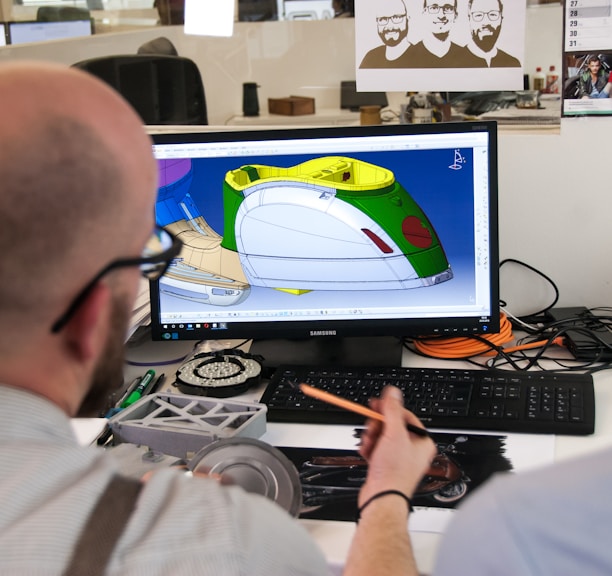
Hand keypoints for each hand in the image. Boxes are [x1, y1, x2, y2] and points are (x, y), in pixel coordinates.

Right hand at [358, 386, 435, 506]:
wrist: (381, 498)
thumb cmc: (394, 473)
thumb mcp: (394, 434)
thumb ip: (392, 410)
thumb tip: (393, 393)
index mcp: (422, 441)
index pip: (405, 415)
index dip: (389, 410)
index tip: (376, 405)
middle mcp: (413, 450)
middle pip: (391, 425)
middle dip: (377, 427)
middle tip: (371, 430)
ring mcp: (399, 458)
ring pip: (382, 437)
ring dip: (371, 438)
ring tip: (369, 445)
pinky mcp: (387, 465)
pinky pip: (377, 448)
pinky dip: (370, 448)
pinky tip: (367, 453)